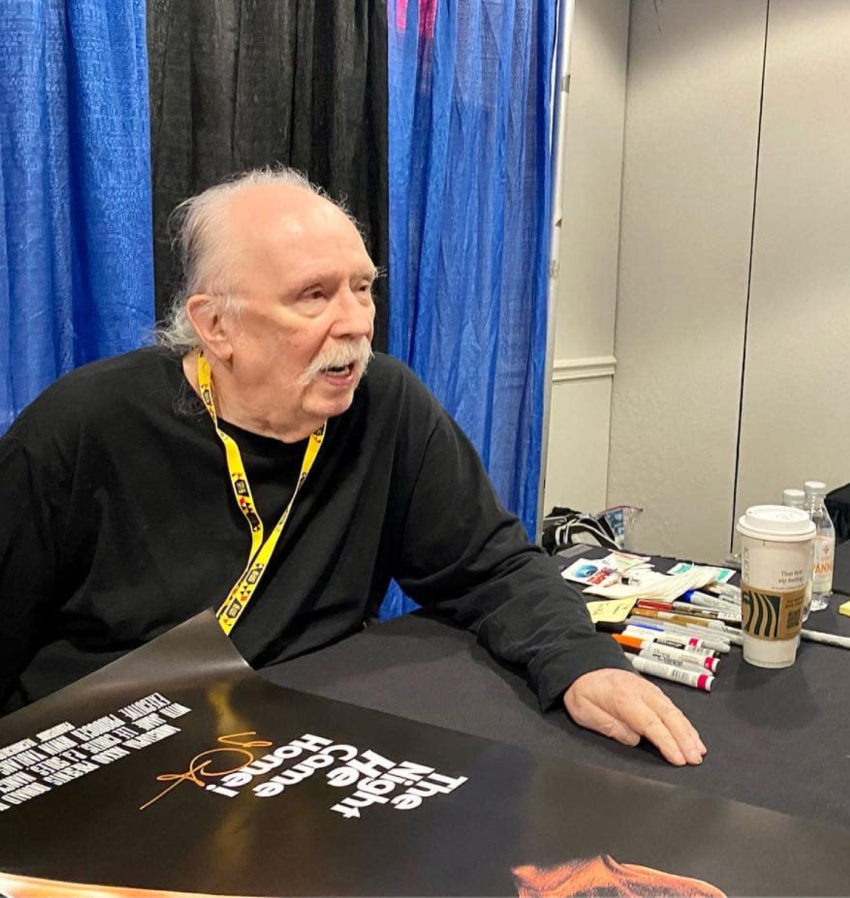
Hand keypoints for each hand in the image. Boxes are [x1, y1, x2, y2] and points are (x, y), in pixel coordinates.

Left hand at [563, 668, 706, 765]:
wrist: (583, 665)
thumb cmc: (583, 690)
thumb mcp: (585, 711)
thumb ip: (610, 726)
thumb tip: (633, 739)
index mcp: (623, 697)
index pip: (650, 723)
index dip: (666, 742)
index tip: (678, 758)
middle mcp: (640, 691)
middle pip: (668, 716)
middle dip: (684, 739)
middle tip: (695, 759)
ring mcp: (648, 690)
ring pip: (673, 711)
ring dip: (688, 731)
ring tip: (699, 750)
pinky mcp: (651, 691)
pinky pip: (671, 707)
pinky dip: (684, 722)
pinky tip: (691, 734)